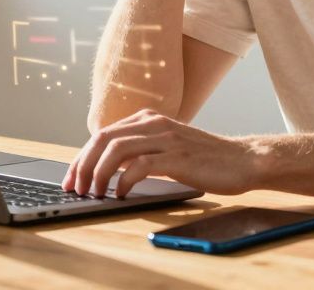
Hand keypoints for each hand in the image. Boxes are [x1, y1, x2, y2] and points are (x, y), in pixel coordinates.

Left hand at [61, 109, 259, 198]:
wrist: (242, 160)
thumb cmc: (204, 159)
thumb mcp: (167, 147)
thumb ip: (141, 150)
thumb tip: (107, 169)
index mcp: (148, 119)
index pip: (103, 134)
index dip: (81, 157)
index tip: (71, 178)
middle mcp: (154, 123)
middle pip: (103, 139)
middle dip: (83, 165)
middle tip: (74, 188)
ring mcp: (165, 138)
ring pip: (117, 150)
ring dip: (99, 173)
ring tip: (94, 193)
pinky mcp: (177, 156)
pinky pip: (140, 165)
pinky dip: (124, 180)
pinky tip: (120, 194)